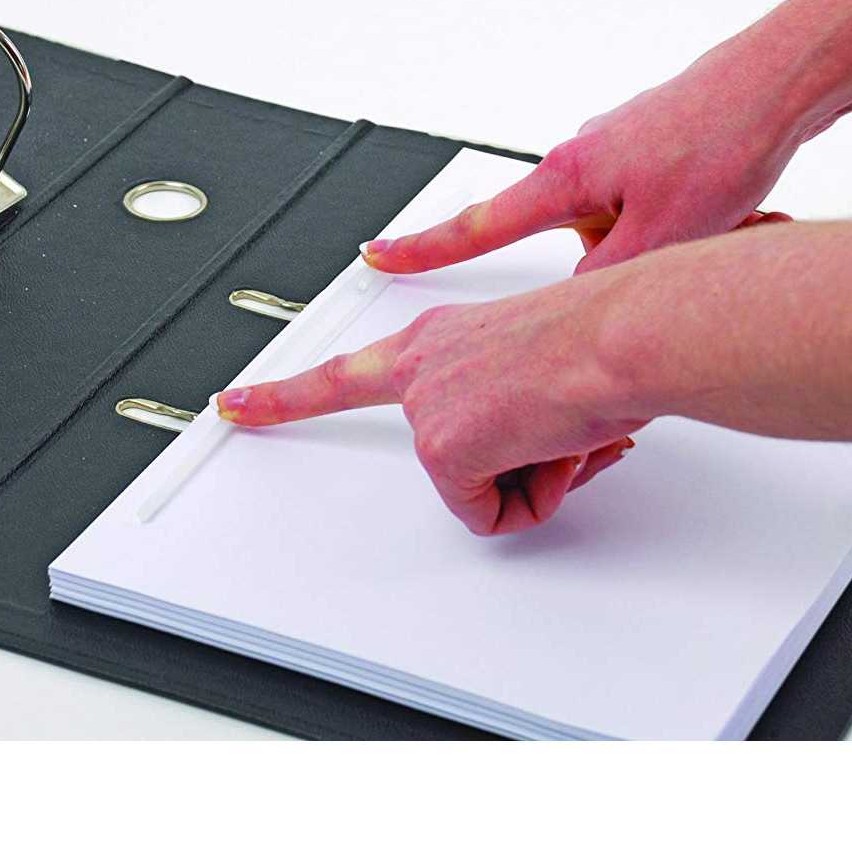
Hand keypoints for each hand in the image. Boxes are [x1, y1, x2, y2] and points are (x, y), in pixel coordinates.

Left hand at [217, 275, 642, 535]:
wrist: (616, 338)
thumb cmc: (599, 338)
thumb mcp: (539, 368)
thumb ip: (513, 410)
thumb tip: (544, 452)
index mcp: (438, 339)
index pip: (340, 373)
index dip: (282, 396)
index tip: (234, 403)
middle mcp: (420, 367)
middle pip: (435, 454)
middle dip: (504, 466)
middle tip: (526, 435)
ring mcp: (426, 409)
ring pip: (479, 487)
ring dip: (535, 472)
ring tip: (565, 426)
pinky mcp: (444, 449)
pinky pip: (492, 513)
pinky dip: (534, 495)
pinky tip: (552, 448)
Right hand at [361, 52, 794, 277]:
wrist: (777, 83)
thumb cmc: (719, 139)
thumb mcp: (656, 237)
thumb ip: (600, 282)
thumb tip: (569, 311)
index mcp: (567, 177)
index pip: (478, 225)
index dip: (425, 248)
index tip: (380, 255)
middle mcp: (583, 160)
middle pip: (576, 243)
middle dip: (617, 263)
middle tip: (669, 242)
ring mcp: (619, 155)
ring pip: (622, 231)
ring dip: (664, 243)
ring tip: (719, 222)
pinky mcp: (654, 155)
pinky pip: (652, 209)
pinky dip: (684, 223)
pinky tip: (725, 211)